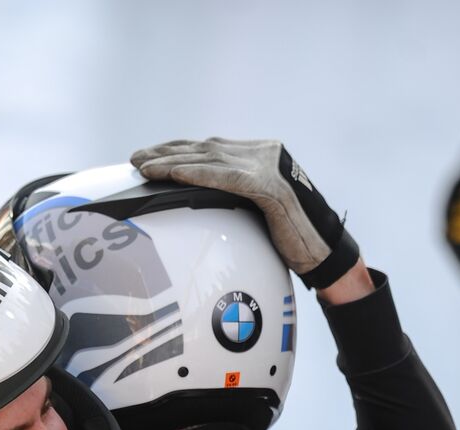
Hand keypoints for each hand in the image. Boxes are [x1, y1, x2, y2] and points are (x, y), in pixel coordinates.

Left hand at [131, 137, 358, 288]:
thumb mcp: (256, 210)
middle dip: (167, 153)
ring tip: (144, 168)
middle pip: (205, 148)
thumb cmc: (290, 238)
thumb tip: (198, 196)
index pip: (210, 148)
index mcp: (261, 155)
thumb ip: (233, 195)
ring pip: (209, 158)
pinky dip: (195, 174)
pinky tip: (172, 175)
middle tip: (136, 159)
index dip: (178, 150)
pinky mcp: (269, 185)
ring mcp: (268, 165)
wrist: (323, 251)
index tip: (151, 155)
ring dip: (171, 162)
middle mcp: (263, 152)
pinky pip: (223, 176)